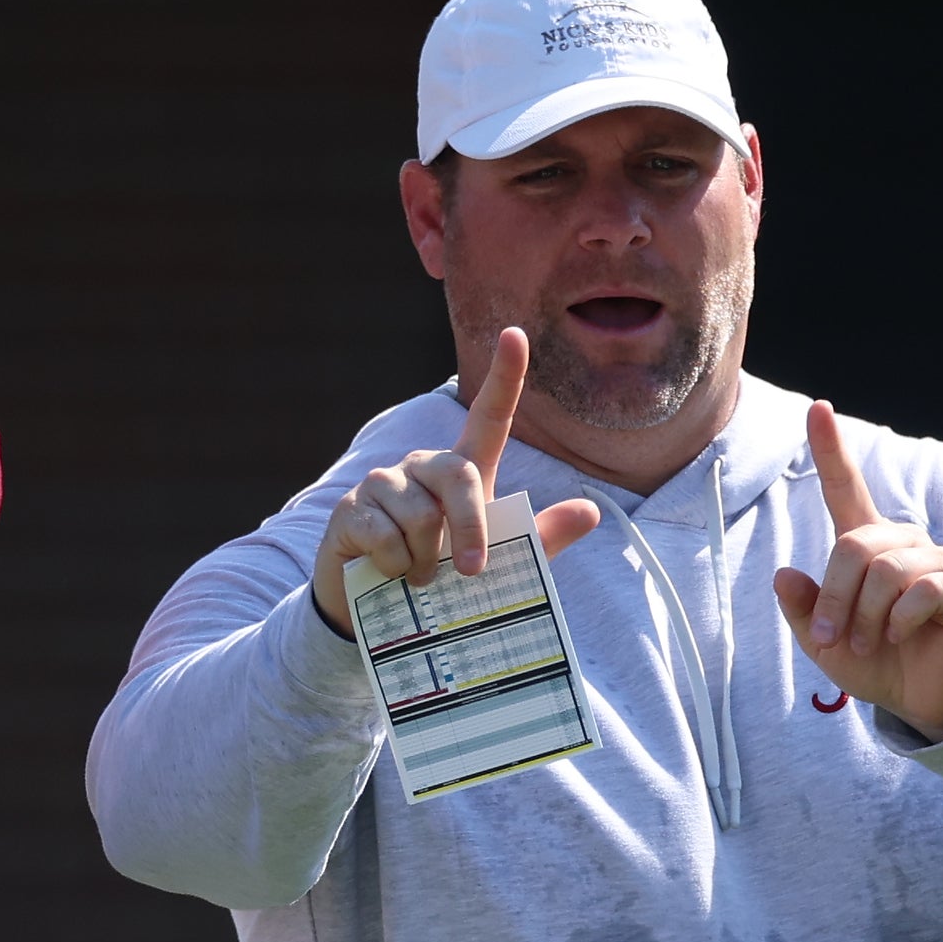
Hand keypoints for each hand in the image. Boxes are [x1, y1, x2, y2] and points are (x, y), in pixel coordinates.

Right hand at [311, 326, 602, 633]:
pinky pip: (385, 537)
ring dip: (426, 560)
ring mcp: (383, 483)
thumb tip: (591, 512)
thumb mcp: (500, 563)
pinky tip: (389, 573)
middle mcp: (422, 466)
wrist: (378, 606)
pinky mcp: (351, 508)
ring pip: (419, 516)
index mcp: (463, 471)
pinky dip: (395, 567)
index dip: (504, 376)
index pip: (489, 417)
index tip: (515, 335)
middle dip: (470, 526)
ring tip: (420, 576)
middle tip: (472, 571)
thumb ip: (541, 537)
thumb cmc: (446, 577)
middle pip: (459, 476)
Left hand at [769, 401, 942, 740]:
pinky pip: (922, 588)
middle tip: (832, 638)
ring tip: (868, 644)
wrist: (925, 701)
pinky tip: (900, 636)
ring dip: (864, 616)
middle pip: (853, 545)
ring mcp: (935, 562)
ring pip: (885, 568)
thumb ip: (804, 611)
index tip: (818, 407)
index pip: (846, 488)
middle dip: (834, 598)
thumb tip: (783, 575)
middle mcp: (902, 544)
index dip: (831, 449)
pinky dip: (900, 619)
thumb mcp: (824, 644)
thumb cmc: (877, 664)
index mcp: (866, 549)